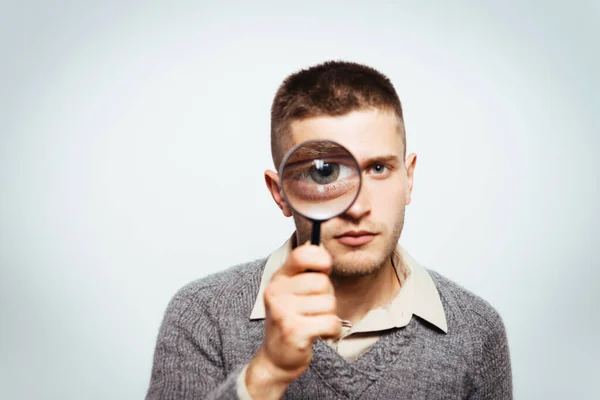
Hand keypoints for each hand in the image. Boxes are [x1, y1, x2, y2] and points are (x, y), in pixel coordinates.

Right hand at [246, 242, 340, 398]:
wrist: (276, 358)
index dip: (320, 258)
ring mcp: (283, 312)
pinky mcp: (294, 331)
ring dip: (329, 315)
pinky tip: (321, 334)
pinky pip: (330, 322)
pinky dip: (332, 330)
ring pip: (329, 303)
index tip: (325, 268)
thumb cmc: (290, 320)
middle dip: (327, 296)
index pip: (301, 254)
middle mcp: (277, 292)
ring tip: (314, 322)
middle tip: (315, 308)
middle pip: (322, 282)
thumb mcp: (292, 291)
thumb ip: (304, 270)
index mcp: (278, 278)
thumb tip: (317, 246)